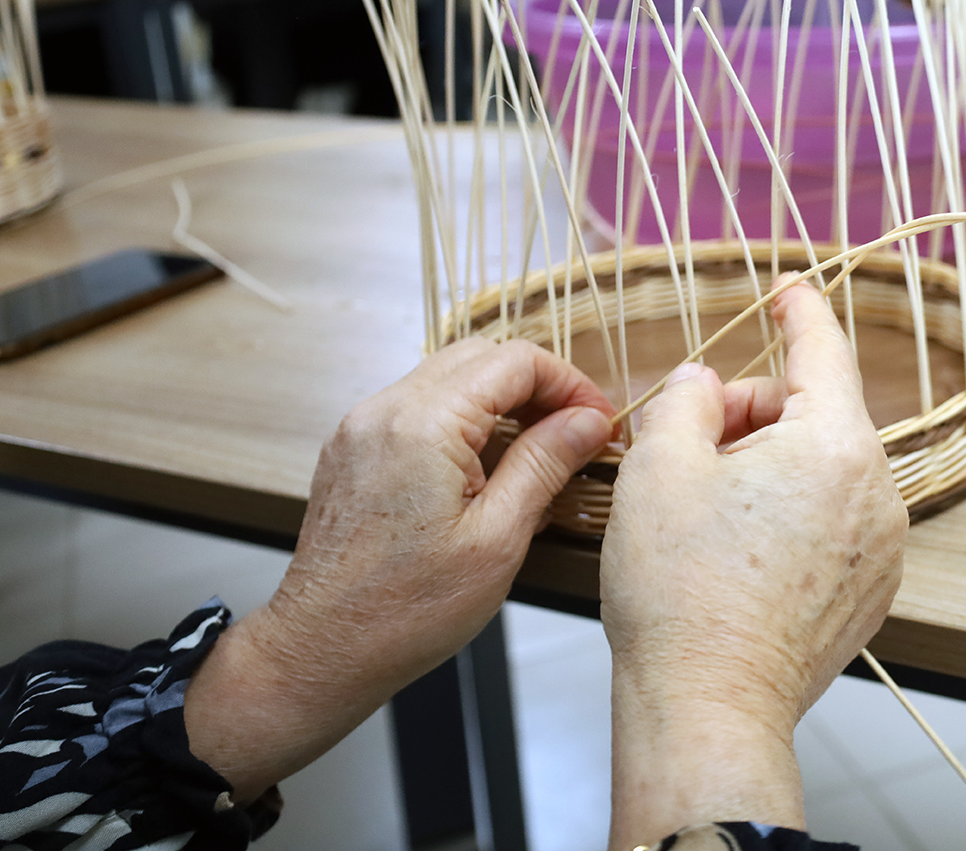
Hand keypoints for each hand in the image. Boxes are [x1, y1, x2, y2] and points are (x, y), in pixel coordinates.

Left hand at [184, 338, 613, 801]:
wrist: (321, 651)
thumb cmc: (405, 611)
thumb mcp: (497, 539)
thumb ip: (544, 465)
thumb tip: (589, 422)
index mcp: (423, 425)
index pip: (514, 362)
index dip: (569, 384)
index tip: (598, 423)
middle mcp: (384, 410)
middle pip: (480, 358)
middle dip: (538, 387)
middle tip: (577, 434)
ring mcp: (361, 427)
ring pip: (449, 379)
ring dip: (501, 403)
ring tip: (539, 455)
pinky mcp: (352, 449)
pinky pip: (419, 408)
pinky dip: (463, 422)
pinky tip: (489, 471)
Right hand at [601, 280, 906, 847]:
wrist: (708, 708)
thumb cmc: (681, 594)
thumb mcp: (659, 466)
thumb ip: (687, 398)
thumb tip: (706, 384)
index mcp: (834, 447)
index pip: (823, 350)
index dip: (799, 311)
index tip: (786, 291)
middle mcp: (876, 492)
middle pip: (815, 415)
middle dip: (752, 414)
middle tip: (690, 446)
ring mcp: (881, 547)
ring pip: (822, 470)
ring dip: (767, 468)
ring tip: (706, 512)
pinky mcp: (869, 590)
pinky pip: (832, 521)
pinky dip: (789, 514)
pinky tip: (736, 552)